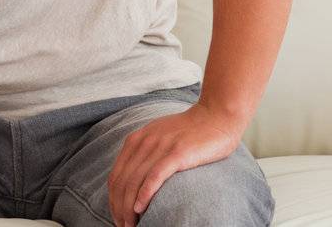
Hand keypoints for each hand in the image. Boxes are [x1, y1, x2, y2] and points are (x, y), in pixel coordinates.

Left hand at [108, 102, 244, 226]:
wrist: (218, 116)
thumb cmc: (192, 131)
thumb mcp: (160, 137)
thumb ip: (145, 153)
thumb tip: (134, 181)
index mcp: (137, 140)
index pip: (116, 177)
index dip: (113, 201)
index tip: (118, 216)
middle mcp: (144, 142)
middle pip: (122, 183)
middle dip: (119, 209)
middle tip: (124, 226)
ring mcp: (160, 146)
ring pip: (135, 183)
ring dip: (129, 208)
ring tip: (131, 225)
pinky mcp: (177, 153)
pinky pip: (154, 176)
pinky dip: (144, 194)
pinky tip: (140, 208)